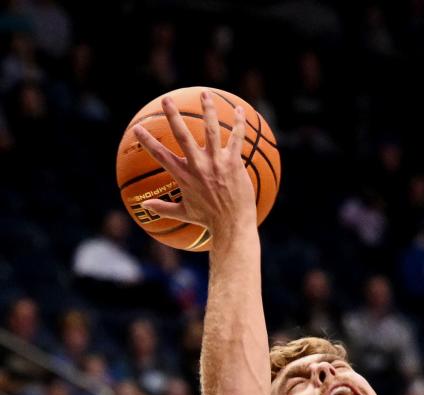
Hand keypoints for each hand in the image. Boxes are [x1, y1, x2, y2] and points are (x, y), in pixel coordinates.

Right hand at [133, 91, 254, 234]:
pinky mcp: (234, 163)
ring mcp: (217, 163)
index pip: (160, 155)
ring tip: (205, 94)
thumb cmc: (209, 221)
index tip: (136, 128)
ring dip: (208, 110)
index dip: (147, 141)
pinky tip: (241, 110)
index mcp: (184, 177)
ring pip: (211, 130)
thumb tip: (144, 206)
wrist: (233, 226)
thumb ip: (163, 208)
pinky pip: (237, 139)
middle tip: (166, 100)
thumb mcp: (184, 213)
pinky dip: (239, 124)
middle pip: (182, 135)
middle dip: (173, 116)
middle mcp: (198, 166)